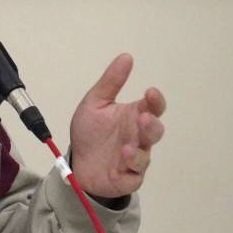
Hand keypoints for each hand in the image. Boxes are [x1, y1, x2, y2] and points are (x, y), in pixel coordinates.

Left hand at [69, 53, 165, 198]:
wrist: (77, 163)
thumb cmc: (90, 132)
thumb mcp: (95, 103)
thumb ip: (111, 82)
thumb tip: (126, 56)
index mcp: (133, 116)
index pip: (153, 107)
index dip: (156, 101)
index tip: (150, 92)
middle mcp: (138, 137)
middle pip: (155, 131)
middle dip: (152, 125)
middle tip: (143, 118)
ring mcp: (135, 158)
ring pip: (146, 154)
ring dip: (139, 150)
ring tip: (128, 146)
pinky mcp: (128, 176)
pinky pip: (134, 173)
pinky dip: (131, 167)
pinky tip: (123, 158)